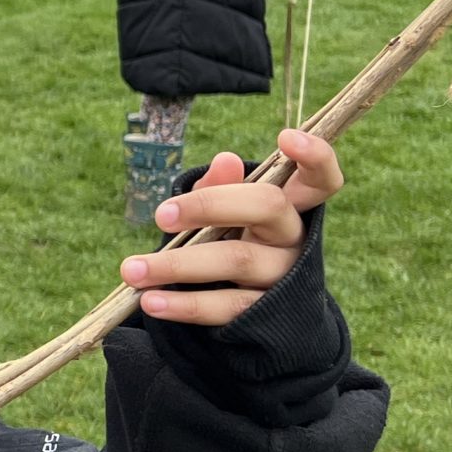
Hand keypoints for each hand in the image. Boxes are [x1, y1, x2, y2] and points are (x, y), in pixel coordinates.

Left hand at [120, 130, 341, 326]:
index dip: (315, 156)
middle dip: (209, 204)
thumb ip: (221, 189)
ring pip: (236, 259)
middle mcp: (293, 237)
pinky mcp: (266, 315)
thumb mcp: (225, 216)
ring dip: (176, 264)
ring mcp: (283, 277)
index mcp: (290, 206)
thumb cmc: (232, 242)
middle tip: (159, 216)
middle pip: (267, 205)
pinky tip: (151, 302)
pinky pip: (225, 306)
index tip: (285, 136)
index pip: (321, 178)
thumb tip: (226, 160)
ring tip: (131, 270)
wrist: (254, 315)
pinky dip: (183, 305)